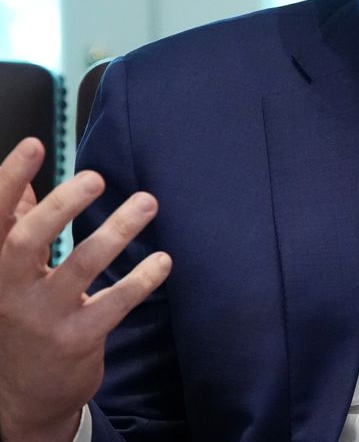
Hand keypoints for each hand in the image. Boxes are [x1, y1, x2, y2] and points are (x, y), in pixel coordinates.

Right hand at [0, 139, 170, 441]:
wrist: (20, 395)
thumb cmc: (18, 320)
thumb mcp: (5, 278)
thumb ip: (13, 232)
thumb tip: (20, 188)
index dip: (9, 179)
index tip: (34, 144)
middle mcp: (10, 290)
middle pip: (28, 240)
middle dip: (62, 205)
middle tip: (96, 177)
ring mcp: (43, 316)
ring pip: (80, 266)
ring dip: (117, 230)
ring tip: (146, 202)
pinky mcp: (77, 338)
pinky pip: (114, 303)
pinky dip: (141, 279)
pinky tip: (163, 260)